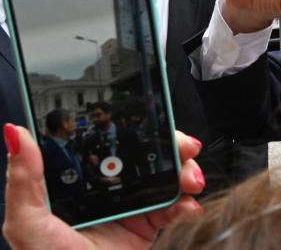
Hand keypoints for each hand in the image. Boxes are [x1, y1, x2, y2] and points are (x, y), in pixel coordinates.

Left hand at [3, 124, 204, 249]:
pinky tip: (188, 206)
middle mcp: (109, 191)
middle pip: (147, 156)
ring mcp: (132, 208)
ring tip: (191, 181)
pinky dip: (187, 203)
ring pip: (166, 177)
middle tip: (185, 151)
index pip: (112, 145)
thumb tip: (16, 135)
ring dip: (186, 172)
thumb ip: (24, 179)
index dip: (137, 131)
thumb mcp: (27, 223)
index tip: (157, 124)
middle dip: (173, 149)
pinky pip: (175, 207)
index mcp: (80, 183)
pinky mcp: (148, 228)